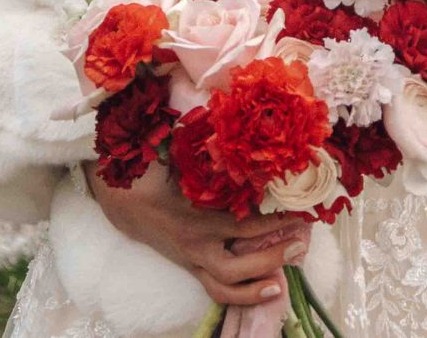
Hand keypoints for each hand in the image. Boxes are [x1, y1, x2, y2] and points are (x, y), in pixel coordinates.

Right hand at [83, 161, 306, 307]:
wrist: (126, 199)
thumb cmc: (159, 171)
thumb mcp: (184, 157)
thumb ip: (213, 151)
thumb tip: (246, 131)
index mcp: (197, 216)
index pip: (243, 225)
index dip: (273, 221)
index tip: (300, 211)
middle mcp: (196, 244)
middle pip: (236, 266)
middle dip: (270, 258)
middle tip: (300, 244)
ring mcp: (193, 260)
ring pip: (224, 287)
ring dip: (256, 288)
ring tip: (284, 282)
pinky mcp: (192, 267)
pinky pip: (216, 290)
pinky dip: (241, 294)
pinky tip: (267, 289)